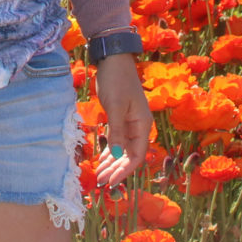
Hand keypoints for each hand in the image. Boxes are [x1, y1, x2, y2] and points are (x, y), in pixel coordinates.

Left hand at [92, 55, 151, 189]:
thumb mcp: (115, 106)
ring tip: (99, 174)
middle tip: (101, 181)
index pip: (137, 155)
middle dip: (116, 169)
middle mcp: (139, 126)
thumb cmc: (116, 81)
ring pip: (122, 149)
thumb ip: (117, 131)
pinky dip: (110, 150)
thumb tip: (117, 155)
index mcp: (142, 124)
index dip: (125, 171)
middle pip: (129, 155)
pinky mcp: (120, 117)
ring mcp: (130, 122)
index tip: (112, 182)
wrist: (113, 59)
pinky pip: (117, 139)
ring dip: (112, 162)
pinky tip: (101, 159)